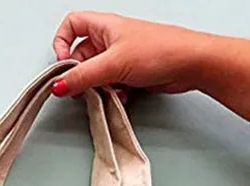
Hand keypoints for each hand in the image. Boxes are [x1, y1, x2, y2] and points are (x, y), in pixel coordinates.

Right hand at [51, 12, 212, 96]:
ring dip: (97, 87)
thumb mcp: (112, 64)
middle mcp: (110, 39)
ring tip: (107, 92)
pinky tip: (121, 95)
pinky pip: (109, 84)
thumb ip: (82, 77)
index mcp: (104, 26)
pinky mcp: (129, 73)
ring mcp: (119, 57)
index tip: (64, 64)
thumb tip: (59, 85)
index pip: (71, 25)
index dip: (62, 43)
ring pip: (94, 74)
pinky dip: (111, 93)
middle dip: (80, 74)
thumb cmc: (160, 50)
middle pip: (80, 56)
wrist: (190, 63)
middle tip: (82, 88)